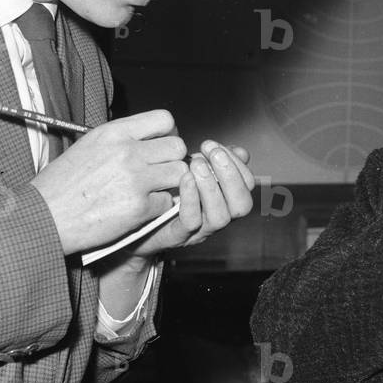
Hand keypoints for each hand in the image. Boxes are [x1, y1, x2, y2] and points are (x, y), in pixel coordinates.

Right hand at [30, 109, 187, 254]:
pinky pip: (168, 202)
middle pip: (178, 147)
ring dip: (170, 183)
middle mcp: (127, 152)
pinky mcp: (139, 207)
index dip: (169, 133)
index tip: (162, 145)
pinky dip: (158, 207)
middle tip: (161, 171)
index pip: (165, 119)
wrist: (43, 217)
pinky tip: (140, 208)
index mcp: (113, 133)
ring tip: (152, 190)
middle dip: (172, 160)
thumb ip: (122, 139)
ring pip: (180, 174)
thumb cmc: (62, 185)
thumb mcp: (89, 146)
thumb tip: (153, 140)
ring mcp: (135, 180)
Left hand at [126, 140, 254, 256]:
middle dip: (231, 176)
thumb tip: (239, 150)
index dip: (236, 163)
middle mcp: (218, 217)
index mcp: (225, 201)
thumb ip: (216, 162)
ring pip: (220, 217)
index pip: (247, 185)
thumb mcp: (194, 172)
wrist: (135, 222)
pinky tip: (184, 179)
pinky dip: (191, 199)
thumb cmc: (166, 194)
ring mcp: (199, 231)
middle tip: (213, 154)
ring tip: (197, 165)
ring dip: (211, 187)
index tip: (213, 145)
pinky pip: (191, 222)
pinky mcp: (177, 236)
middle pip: (242, 205)